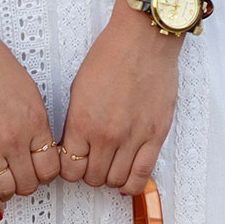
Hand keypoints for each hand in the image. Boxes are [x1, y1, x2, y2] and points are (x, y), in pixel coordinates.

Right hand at [0, 0, 59, 217]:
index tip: (39, 173)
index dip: (46, 175)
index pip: (51, 167)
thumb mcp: (27, 91)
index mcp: (35, 121)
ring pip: (6, 187)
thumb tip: (38, 146)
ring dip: (7, 193)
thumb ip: (34, 122)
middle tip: (20, 181)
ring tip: (4, 190)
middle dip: (27, 185)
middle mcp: (14, 137)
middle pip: (31, 182)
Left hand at [59, 0, 182, 193]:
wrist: (144, 40)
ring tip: (111, 167)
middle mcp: (106, 135)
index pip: (69, 168)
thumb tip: (73, 147)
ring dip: (111, 179)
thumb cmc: (111, 56)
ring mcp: (133, 137)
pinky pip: (143, 174)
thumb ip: (75, 123)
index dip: (69, 170)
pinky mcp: (156, 135)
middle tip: (92, 164)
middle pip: (92, 178)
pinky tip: (128, 179)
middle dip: (89, 175)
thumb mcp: (78, 90)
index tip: (73, 164)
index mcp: (82, 122)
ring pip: (117, 181)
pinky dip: (133, 183)